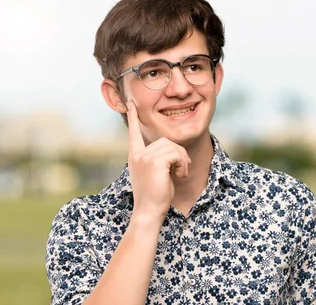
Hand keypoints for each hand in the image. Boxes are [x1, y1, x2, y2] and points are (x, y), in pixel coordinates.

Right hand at [126, 101, 190, 220]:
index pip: (133, 133)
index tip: (131, 104)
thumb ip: (159, 159)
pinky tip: (180, 176)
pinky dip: (183, 164)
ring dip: (183, 160)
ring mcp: (145, 157)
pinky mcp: (155, 161)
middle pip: (166, 141)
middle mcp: (137, 154)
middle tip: (182, 170)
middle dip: (179, 154)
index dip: (132, 118)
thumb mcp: (155, 174)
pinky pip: (176, 153)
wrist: (149, 212)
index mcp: (135, 156)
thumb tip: (174, 149)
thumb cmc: (155, 196)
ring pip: (173, 146)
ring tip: (181, 174)